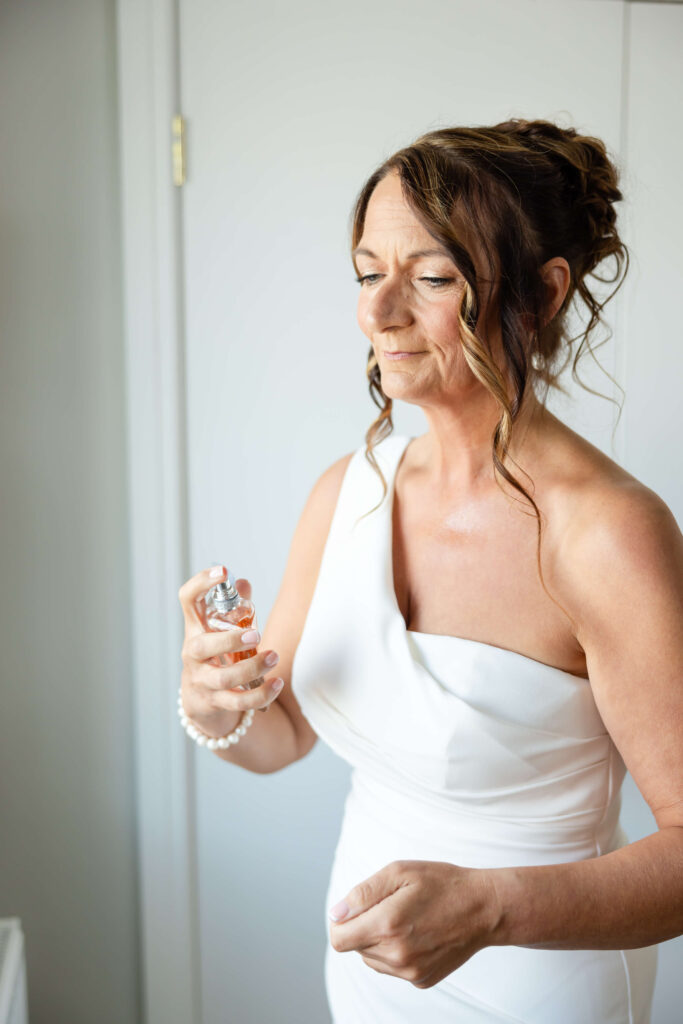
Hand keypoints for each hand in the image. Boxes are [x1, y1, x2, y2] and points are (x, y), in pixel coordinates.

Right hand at [178, 566, 284, 736]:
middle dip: (230, 640)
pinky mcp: (215, 702)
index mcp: (195, 628)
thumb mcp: (220, 631)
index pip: (187, 599)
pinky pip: (238, 703)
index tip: (222, 571)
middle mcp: (193, 653)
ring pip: (224, 678)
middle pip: (202, 646)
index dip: (201, 583)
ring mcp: (201, 680)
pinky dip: (261, 695)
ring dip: (253, 668)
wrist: (200, 701)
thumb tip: (244, 583)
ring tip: (274, 657)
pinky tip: (277, 684)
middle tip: (256, 635)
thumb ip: (235, 607)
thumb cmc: (215, 656)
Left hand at [328, 860, 501, 989]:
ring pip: (372, 959)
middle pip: (355, 948)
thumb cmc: (441, 883)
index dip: (340, 922)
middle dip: (362, 926)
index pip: (339, 939)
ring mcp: (410, 971)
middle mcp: (397, 955)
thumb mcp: (399, 872)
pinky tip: (416, 933)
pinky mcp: (422, 979)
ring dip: (378, 940)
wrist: (483, 908)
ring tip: (404, 918)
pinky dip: (396, 951)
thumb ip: (362, 894)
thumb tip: (336, 914)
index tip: (354, 909)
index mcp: (388, 925)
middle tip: (389, 905)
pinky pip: (392, 968)